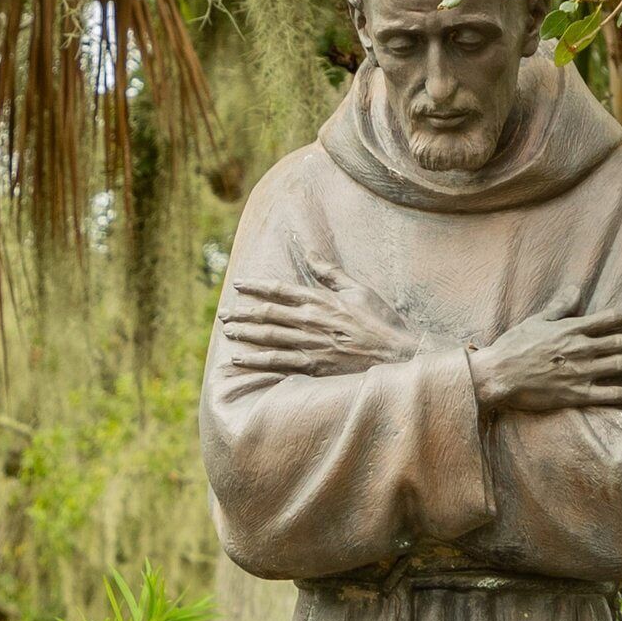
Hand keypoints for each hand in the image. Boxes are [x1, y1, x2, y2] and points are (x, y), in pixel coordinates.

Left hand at [218, 275, 423, 377]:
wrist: (398, 355)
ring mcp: (310, 345)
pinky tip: (239, 359)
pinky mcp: (314, 366)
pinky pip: (277, 363)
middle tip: (224, 313)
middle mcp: (310, 321)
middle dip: (242, 312)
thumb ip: (331, 273)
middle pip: (267, 314)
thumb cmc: (381, 322)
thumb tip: (310, 254)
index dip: (256, 286)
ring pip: (268, 337)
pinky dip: (255, 360)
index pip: (279, 290)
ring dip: (244, 333)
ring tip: (228, 331)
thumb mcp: (359, 290)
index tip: (239, 284)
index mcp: (320, 300)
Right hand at [469, 308, 621, 414]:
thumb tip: (577, 289)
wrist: (498, 374)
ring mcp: (581, 373)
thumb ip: (561, 306)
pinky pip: (610, 395)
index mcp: (573, 329)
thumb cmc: (514, 346)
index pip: (613, 319)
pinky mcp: (576, 394)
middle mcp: (582, 349)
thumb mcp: (537, 320)